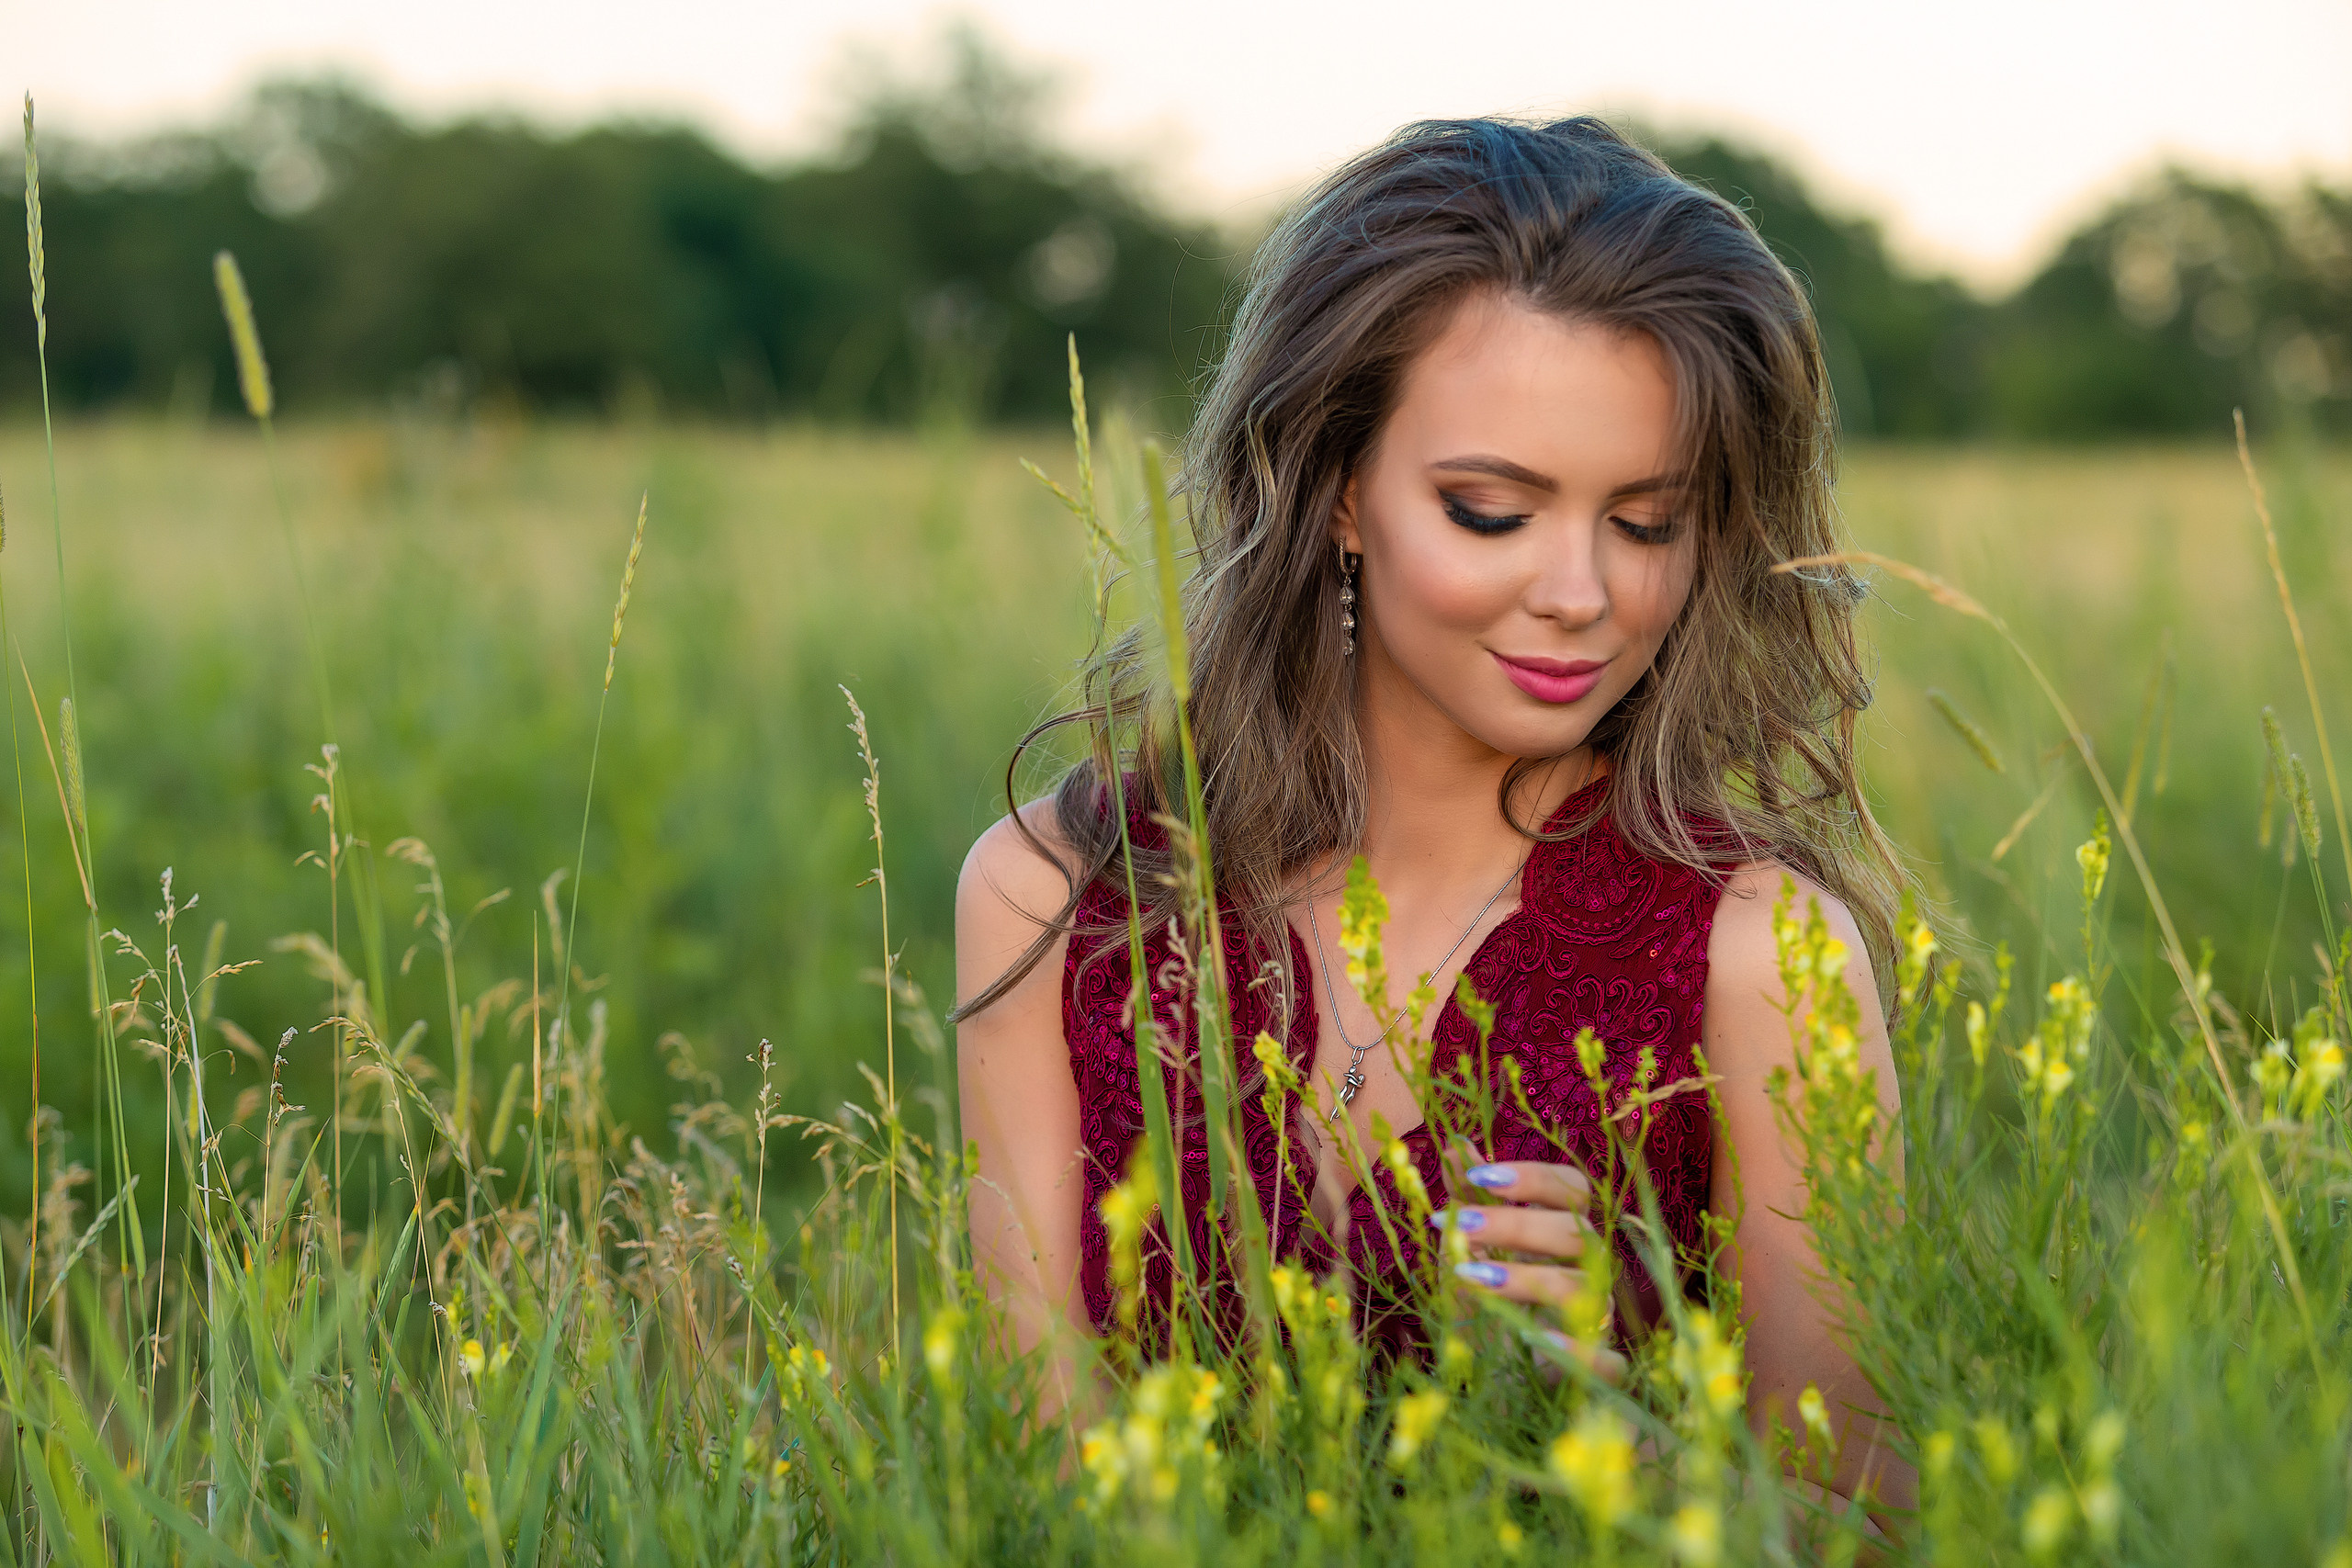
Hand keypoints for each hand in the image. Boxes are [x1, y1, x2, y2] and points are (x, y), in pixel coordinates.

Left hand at [1433, 1159, 1623, 1383]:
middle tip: (1461, 1225)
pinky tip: (1535, 1339)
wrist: (1483, 1378)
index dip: (1534, 1177)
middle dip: (1515, 1224)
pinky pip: (1608, 1360)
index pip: (1573, 1189)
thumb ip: (1468, 1200)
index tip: (1480, 1177)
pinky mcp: (1597, 1368)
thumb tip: (1457, 1144)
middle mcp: (1588, 1269)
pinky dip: (1577, 1351)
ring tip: (1469, 1275)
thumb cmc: (1482, 1305)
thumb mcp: (1466, 1251)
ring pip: (1583, 1286)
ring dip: (1525, 1277)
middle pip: (1574, 1232)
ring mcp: (1597, 1318)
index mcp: (1562, 1234)